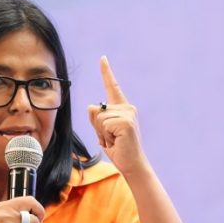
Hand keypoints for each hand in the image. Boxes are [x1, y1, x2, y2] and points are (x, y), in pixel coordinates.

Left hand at [87, 56, 148, 176]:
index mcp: (122, 108)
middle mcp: (127, 108)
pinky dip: (105, 135)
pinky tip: (116, 141)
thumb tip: (92, 106)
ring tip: (114, 141)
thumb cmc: (118, 149)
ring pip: (98, 118)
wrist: (131, 164)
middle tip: (111, 139)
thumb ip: (96, 118)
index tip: (102, 58)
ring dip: (102, 133)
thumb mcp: (103, 132)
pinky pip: (103, 124)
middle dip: (97, 127)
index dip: (106, 72)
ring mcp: (128, 114)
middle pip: (96, 110)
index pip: (113, 87)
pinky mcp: (126, 122)